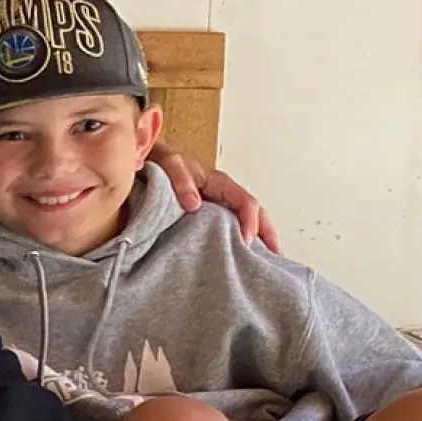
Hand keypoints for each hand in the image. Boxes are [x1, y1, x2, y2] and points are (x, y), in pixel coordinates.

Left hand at [150, 143, 278, 253]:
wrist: (145, 159)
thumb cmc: (160, 161)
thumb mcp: (170, 164)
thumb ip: (181, 181)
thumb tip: (194, 204)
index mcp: (219, 183)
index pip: (245, 203)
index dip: (250, 222)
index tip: (246, 243)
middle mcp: (223, 194)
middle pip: (255, 213)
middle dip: (267, 233)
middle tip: (276, 256)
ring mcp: (216, 204)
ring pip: (244, 221)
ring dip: (258, 238)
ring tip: (265, 261)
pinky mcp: (206, 215)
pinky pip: (228, 227)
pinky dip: (238, 240)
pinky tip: (239, 256)